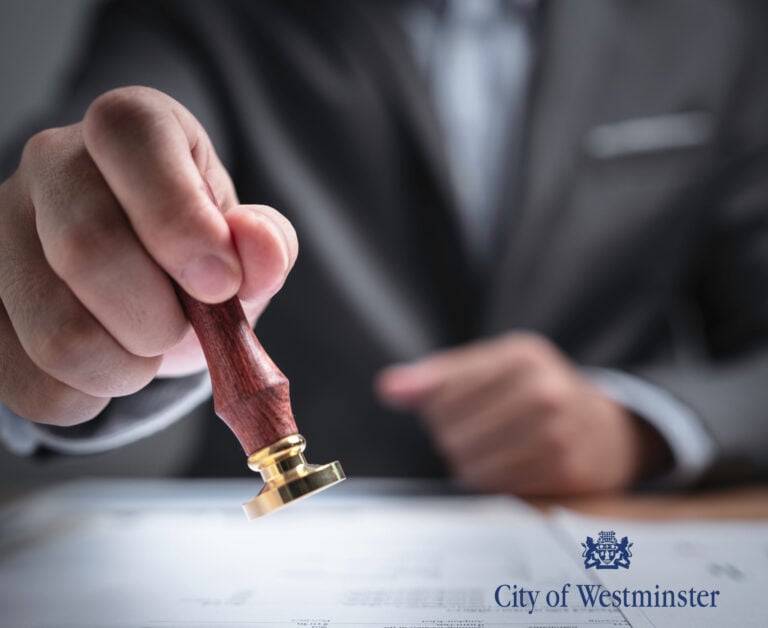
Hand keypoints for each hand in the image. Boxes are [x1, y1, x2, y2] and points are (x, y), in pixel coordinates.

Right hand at [0, 86, 296, 425]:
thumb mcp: (245, 247)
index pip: (128, 135)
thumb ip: (264, 245)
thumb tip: (257, 247)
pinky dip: (86, 397)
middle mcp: (51, 164)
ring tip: (144, 350)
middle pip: (86, 246)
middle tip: (181, 326)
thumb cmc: (197, 258)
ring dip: (126, 368)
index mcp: (129, 128)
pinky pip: (26, 382)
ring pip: (56, 331)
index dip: (178, 218)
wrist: (146, 293)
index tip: (221, 283)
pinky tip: (105, 370)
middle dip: (158, 318)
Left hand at [376, 333, 667, 495]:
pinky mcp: (565, 470)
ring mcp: (558, 432)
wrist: (608, 430)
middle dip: (450, 435)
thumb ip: (438, 376)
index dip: (432, 405)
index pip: (441, 391)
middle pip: (450, 431)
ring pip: (469, 463)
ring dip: (468, 462)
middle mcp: (544, 389)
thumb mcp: (494, 366)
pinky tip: (508, 463)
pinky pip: (496, 486)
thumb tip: (388, 389)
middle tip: (473, 429)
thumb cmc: (538, 392)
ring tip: (488, 447)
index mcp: (520, 355)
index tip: (444, 406)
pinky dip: (492, 479)